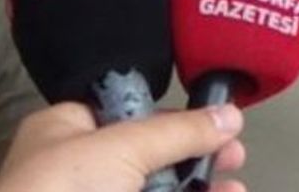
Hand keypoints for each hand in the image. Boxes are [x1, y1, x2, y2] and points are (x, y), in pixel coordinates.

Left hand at [0, 103, 246, 191]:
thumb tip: (227, 115)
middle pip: (146, 157)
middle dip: (194, 156)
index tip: (212, 121)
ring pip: (155, 191)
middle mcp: (77, 172)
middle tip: (233, 155)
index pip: (123, 114)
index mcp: (63, 133)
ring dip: (197, 189)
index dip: (169, 116)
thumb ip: (176, 132)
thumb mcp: (121, 149)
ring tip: (236, 188)